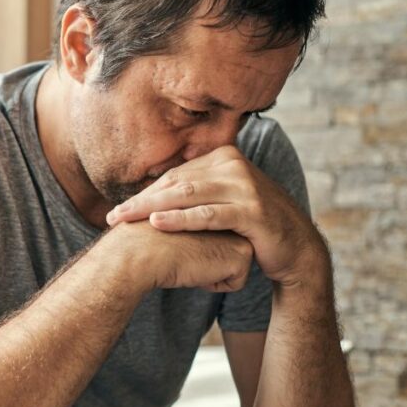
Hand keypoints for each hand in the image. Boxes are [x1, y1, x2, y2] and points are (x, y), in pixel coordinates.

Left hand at [105, 145, 326, 286]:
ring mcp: (245, 186)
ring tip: (125, 219)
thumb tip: (152, 198)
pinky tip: (158, 223)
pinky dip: (181, 219)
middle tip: (112, 217)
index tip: (118, 209)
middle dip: (141, 200)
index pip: (175, 175)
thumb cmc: (250, 228)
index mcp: (223, 158)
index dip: (145, 192)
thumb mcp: (221, 204)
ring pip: (188, 195)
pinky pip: (209, 214)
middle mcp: (234, 166)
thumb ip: (195, 194)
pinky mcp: (252, 210)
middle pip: (177, 183)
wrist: (294, 248)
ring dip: (153, 208)